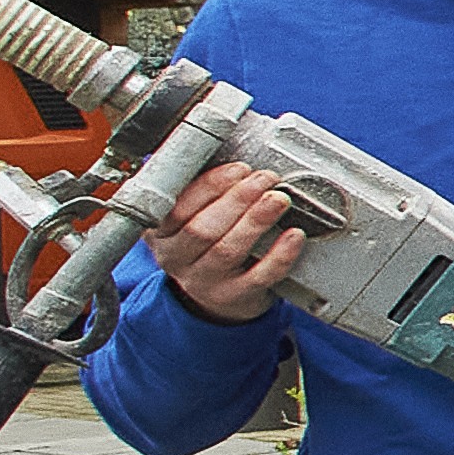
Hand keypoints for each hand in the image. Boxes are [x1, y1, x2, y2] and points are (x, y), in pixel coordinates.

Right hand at [150, 160, 307, 322]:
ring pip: (228, 250)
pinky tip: (294, 235)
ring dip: (256, 220)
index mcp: (160, 232)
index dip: (210, 185)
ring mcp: (204, 282)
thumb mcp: (190, 218)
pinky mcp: (234, 297)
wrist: (216, 297)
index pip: (177, 206)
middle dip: (237, 199)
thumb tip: (234, 157)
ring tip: (279, 199)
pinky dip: (279, 255)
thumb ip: (201, 192)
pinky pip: (259, 277)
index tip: (239, 168)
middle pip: (203, 228)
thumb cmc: (206, 244)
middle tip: (265, 179)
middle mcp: (175, 258)